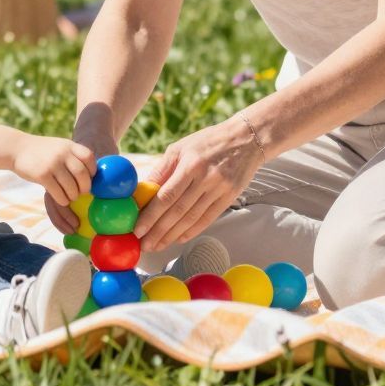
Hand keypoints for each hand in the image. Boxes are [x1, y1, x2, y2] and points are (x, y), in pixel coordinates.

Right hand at [13, 134, 96, 209]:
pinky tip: (62, 199)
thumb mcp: (60, 147)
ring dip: (73, 195)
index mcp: (69, 145)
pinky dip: (63, 199)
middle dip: (85, 186)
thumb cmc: (42, 152)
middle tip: (83, 192)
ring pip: (71, 186)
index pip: (89, 157)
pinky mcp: (42, 175)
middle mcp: (62, 153)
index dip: (92, 170)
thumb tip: (90, 175)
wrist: (17, 149)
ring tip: (71, 197)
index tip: (89, 178)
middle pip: (82, 174)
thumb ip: (73, 156)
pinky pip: (58, 192)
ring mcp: (52, 164)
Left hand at [134, 116, 264, 252]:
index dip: (151, 215)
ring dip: (172, 235)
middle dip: (158, 232)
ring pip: (192, 218)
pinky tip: (179, 239)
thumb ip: (161, 170)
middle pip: (178, 211)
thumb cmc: (208, 142)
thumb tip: (142, 193)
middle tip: (144, 245)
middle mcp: (206, 178)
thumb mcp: (180, 147)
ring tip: (158, 246)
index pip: (166, 196)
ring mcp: (220, 189)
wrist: (246, 139)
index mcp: (191, 164)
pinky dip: (192, 231)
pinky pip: (208, 218)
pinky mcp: (230, 197)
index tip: (138, 229)